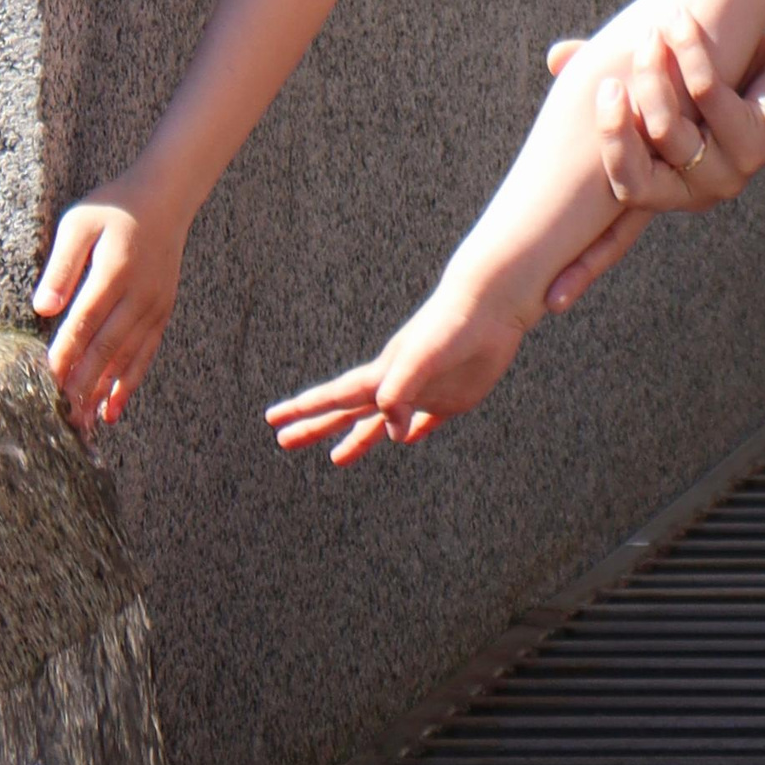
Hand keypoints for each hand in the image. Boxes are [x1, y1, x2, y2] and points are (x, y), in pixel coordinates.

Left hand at [33, 180, 186, 436]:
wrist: (167, 197)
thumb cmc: (114, 207)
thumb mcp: (80, 221)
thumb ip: (62, 264)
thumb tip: (43, 308)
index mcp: (114, 271)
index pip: (83, 323)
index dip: (64, 356)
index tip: (44, 386)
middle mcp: (139, 294)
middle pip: (106, 348)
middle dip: (82, 386)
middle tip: (61, 421)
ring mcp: (154, 305)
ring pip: (126, 358)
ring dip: (102, 393)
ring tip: (82, 426)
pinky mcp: (162, 311)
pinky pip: (145, 354)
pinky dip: (129, 383)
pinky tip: (112, 409)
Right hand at [265, 261, 532, 466]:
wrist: (491, 305)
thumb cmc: (452, 325)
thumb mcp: (421, 358)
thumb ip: (402, 392)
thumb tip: (393, 434)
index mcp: (381, 375)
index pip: (333, 397)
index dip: (303, 410)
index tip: (273, 419)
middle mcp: (396, 385)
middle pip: (346, 412)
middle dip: (315, 427)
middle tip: (282, 442)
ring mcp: (423, 392)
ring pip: (382, 423)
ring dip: (358, 439)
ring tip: (336, 459)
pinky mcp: (453, 398)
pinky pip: (427, 422)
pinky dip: (413, 432)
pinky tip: (405, 439)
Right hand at [542, 18, 764, 310]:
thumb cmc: (728, 79)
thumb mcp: (663, 82)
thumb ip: (615, 76)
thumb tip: (557, 57)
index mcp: (670, 186)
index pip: (619, 233)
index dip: (588, 264)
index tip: (552, 299)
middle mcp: (696, 190)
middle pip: (634, 178)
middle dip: (613, 128)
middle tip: (605, 82)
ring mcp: (729, 170)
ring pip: (669, 129)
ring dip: (655, 73)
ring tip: (652, 32)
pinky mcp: (757, 139)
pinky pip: (707, 95)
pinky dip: (690, 53)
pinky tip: (682, 22)